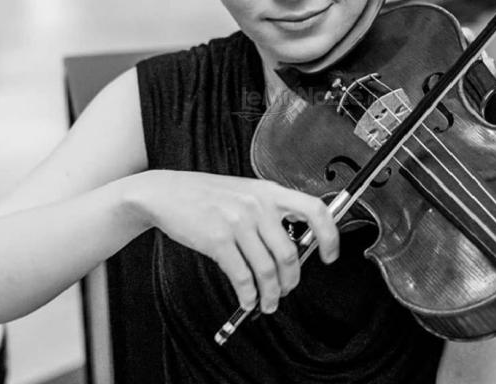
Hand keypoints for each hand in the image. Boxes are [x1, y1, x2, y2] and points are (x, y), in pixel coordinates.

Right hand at [130, 170, 338, 313]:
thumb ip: (270, 212)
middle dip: (291, 281)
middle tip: (287, 291)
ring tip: (267, 303)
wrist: (166, 193)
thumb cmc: (207, 195)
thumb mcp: (245, 192)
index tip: (329, 255)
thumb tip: (292, 248)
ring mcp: (238, 222)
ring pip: (267, 270)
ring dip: (270, 294)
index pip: (315, 210)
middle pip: (289, 254)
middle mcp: (258, 205)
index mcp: (270, 192)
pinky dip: (248, 296)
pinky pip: (242, 277)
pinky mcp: (217, 240)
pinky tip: (247, 300)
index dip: (329, 235)